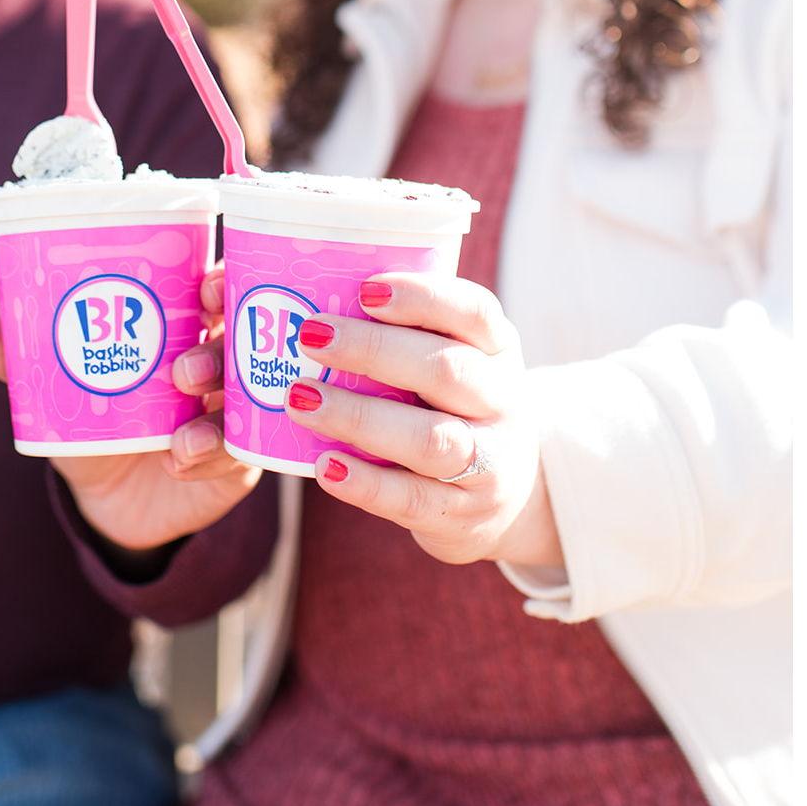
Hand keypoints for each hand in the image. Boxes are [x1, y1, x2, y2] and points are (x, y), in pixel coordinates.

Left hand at [0, 262, 259, 552]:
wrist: (112, 503)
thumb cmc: (95, 424)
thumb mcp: (57, 391)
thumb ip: (18, 358)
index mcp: (186, 327)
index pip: (221, 289)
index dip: (224, 278)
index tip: (207, 282)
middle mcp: (219, 363)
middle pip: (242, 337)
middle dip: (222, 343)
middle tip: (185, 365)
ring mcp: (233, 411)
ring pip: (246, 392)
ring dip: (216, 394)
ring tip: (180, 412)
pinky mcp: (236, 460)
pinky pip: (236, 450)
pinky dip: (209, 450)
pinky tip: (179, 457)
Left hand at [281, 272, 561, 569]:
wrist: (507, 497)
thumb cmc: (454, 407)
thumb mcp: (456, 361)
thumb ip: (406, 334)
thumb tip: (308, 297)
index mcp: (498, 350)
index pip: (474, 313)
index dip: (423, 298)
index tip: (365, 290)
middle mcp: (502, 403)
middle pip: (448, 371)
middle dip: (374, 350)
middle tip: (309, 337)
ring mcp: (489, 464)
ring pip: (430, 439)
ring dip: (359, 418)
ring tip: (300, 399)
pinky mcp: (460, 515)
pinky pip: (411, 498)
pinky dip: (365, 483)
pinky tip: (324, 466)